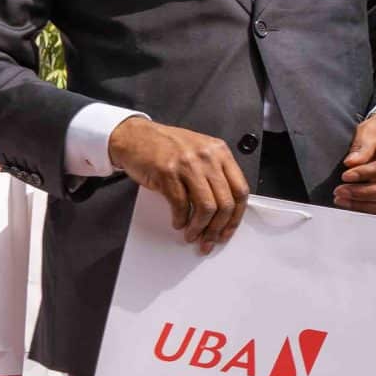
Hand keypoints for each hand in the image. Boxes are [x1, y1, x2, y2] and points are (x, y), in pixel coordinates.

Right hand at [108, 117, 249, 252]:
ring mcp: (188, 164)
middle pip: (225, 202)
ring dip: (199, 228)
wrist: (135, 136)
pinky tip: (178, 222)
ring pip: (206, 207)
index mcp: (220, 152)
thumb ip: (214, 174)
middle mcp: (207, 156)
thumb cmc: (166, 146)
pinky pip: (181, 204)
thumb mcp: (199, 153)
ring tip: (192, 235)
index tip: (227, 231)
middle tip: (209, 239)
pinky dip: (180, 219)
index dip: (235, 216)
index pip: (240, 190)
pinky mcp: (168, 172)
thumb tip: (223, 211)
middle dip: (217, 228)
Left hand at [336, 110, 375, 215]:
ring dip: (366, 205)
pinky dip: (370, 209)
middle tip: (341, 191)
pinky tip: (353, 203)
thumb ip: (362, 143)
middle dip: (365, 193)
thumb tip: (351, 163)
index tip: (346, 176)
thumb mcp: (370, 127)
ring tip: (343, 199)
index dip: (367, 173)